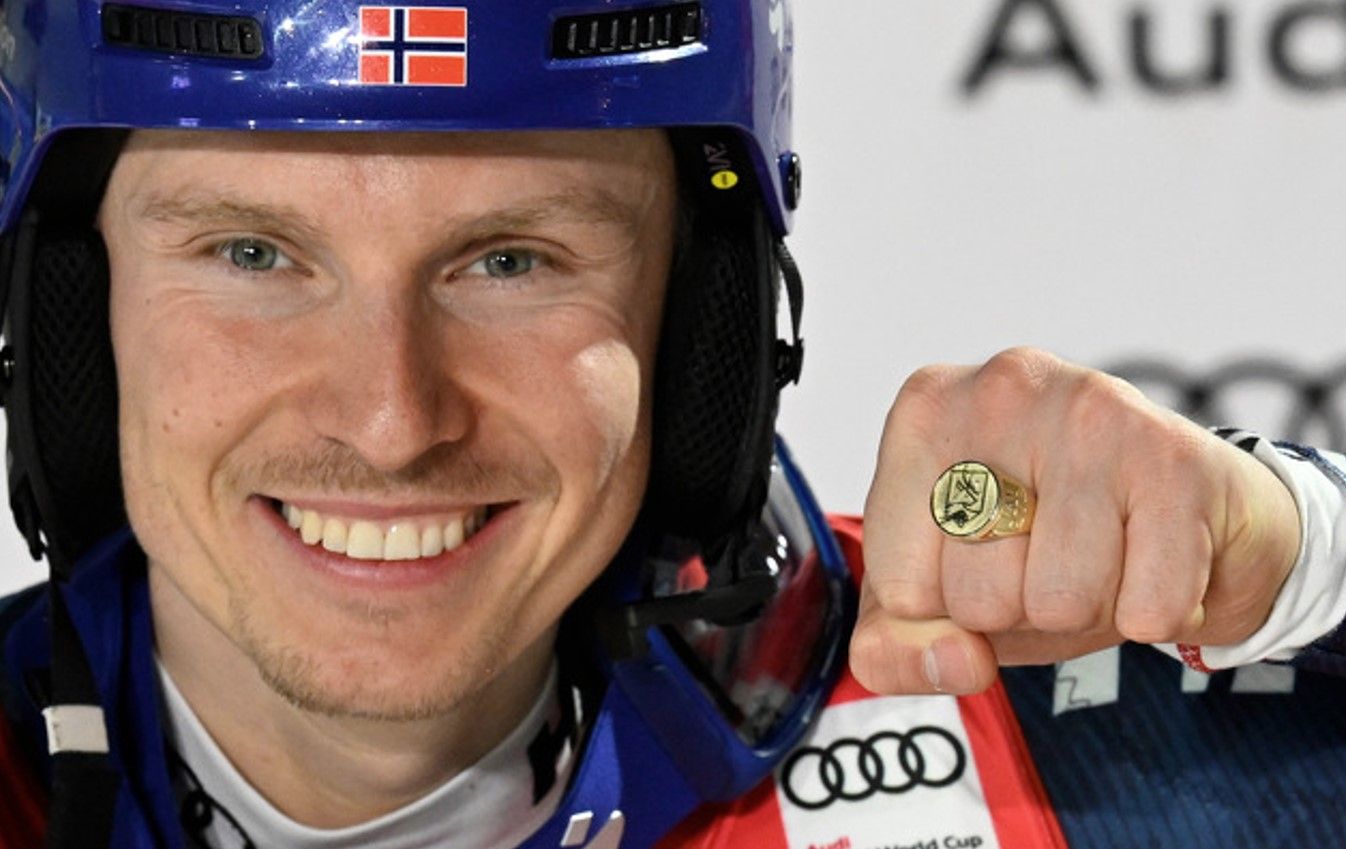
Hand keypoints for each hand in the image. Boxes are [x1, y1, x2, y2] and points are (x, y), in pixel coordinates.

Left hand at [849, 348, 1302, 695]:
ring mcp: (1090, 411)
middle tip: (1053, 560)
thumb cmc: (1044, 541)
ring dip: (1089, 613)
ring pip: (1059, 603)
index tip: (980, 564)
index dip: (946, 611)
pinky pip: (1147, 609)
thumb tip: (959, 661)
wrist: (1195, 509)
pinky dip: (1156, 616)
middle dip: (1020, 611)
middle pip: (977, 599)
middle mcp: (1000, 391)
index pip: (900, 589)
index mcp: (923, 415)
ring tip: (1104, 559)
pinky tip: (1156, 561)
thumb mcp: (938, 596)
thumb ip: (896, 648)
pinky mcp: (1174, 457)